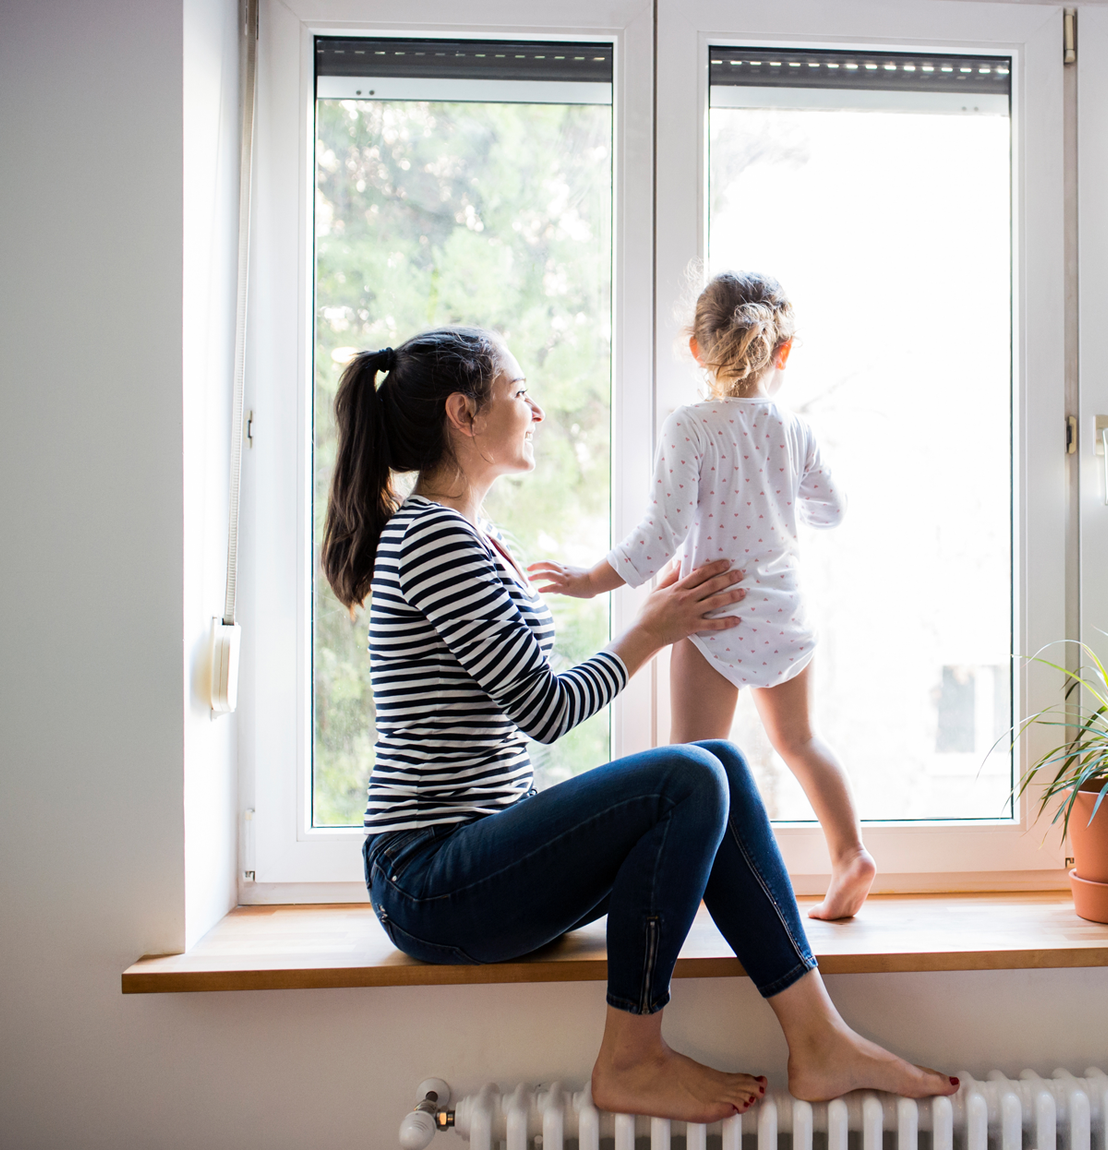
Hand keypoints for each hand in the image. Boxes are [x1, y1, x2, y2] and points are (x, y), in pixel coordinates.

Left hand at [528, 561, 598, 597]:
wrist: (596, 580)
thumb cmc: (588, 581)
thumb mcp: (574, 580)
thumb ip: (563, 585)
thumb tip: (554, 591)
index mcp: (565, 568)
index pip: (550, 563)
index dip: (541, 564)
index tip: (534, 566)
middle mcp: (563, 571)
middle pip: (547, 564)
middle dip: (536, 566)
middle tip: (528, 569)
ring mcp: (565, 578)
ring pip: (548, 573)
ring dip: (538, 575)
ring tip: (530, 579)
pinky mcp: (567, 586)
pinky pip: (554, 586)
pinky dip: (545, 588)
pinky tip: (539, 590)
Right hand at [607, 560, 744, 678]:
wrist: (645, 632)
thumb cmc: (648, 611)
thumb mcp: (657, 590)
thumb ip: (670, 576)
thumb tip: (679, 562)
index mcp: (678, 588)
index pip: (699, 574)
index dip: (714, 567)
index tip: (726, 563)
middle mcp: (686, 598)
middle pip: (711, 586)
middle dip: (727, 579)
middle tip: (740, 573)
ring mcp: (690, 612)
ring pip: (715, 602)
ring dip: (730, 597)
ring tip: (743, 592)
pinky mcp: (692, 627)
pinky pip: (713, 624)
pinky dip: (726, 622)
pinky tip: (737, 620)